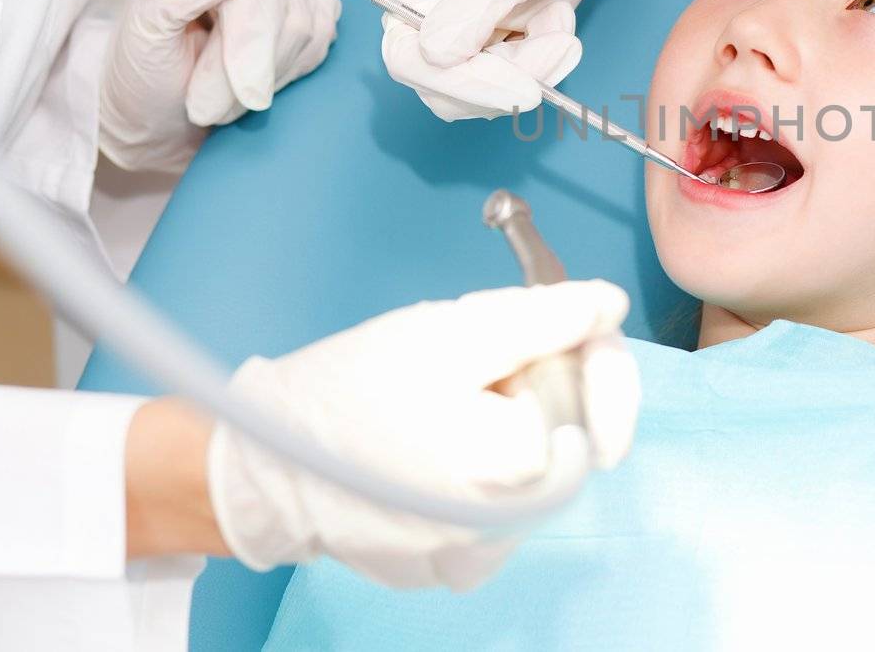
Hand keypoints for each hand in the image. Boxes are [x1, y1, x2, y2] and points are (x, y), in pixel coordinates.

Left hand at [99, 0, 340, 172]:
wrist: (162, 109)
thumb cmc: (144, 73)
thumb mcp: (144, 34)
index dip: (248, 37)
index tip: (234, 92)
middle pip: (282, 4)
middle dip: (250, 68)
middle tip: (207, 110)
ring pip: (306, 27)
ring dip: (264, 79)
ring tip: (218, 101)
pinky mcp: (311, 2)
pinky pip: (320, 42)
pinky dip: (285, 75)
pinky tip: (248, 82)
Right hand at [207, 280, 638, 589]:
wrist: (265, 459)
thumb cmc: (353, 389)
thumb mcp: (453, 331)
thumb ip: (545, 318)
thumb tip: (609, 306)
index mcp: (519, 466)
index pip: (605, 407)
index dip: (591, 355)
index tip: (570, 327)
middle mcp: (510, 527)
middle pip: (575, 442)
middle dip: (546, 389)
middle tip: (488, 364)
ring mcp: (478, 556)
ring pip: (539, 476)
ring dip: (515, 429)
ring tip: (450, 404)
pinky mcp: (449, 569)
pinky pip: (499, 512)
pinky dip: (484, 471)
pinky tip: (440, 445)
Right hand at [385, 0, 661, 119]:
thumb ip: (473, 4)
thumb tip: (435, 56)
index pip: (414, 61)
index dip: (464, 85)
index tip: (523, 90)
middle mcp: (435, 14)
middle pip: (448, 87)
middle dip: (507, 81)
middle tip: (559, 50)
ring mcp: (473, 29)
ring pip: (489, 89)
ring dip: (535, 70)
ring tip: (564, 26)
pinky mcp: (507, 37)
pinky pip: (518, 76)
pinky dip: (547, 59)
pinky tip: (561, 20)